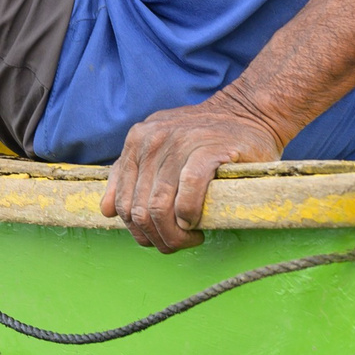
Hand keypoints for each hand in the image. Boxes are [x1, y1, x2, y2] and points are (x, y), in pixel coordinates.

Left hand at [99, 86, 287, 251]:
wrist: (248, 112)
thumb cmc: (204, 138)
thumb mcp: (159, 147)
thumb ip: (129, 174)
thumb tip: (106, 211)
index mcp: (136, 141)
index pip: (122, 201)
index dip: (138, 230)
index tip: (159, 237)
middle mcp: (152, 140)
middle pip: (140, 209)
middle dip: (157, 237)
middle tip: (178, 243)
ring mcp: (179, 143)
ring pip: (159, 205)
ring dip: (174, 234)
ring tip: (191, 237)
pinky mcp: (208, 148)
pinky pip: (188, 190)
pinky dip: (188, 214)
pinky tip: (196, 222)